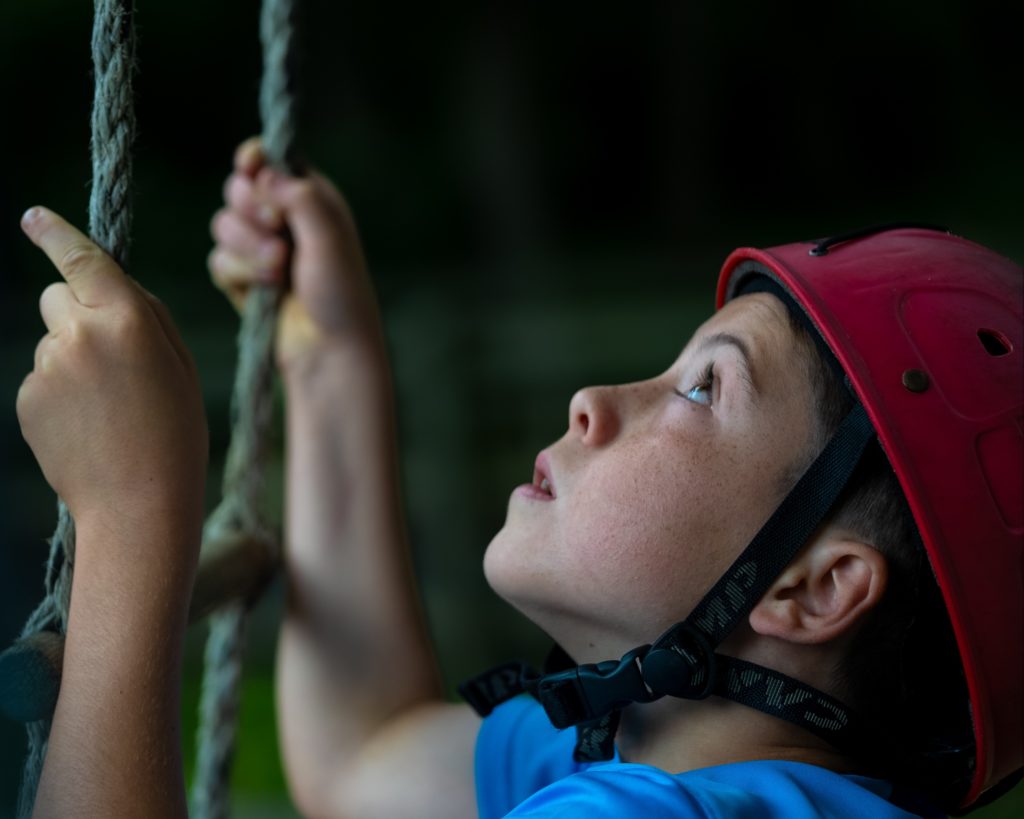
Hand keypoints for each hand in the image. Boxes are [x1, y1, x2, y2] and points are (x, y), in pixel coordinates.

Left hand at [16, 208, 207, 546]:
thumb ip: (149, 317)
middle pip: (56, 295)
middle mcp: (80, 333)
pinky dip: (60, 394)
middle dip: (76, 312)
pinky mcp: (28, 398)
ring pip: (51, 341)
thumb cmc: (174, 433)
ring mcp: (48, 367)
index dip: (56, 234)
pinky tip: (87, 426)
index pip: (83, 259)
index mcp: (127, 319)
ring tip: (107, 408)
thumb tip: (115, 288)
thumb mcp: (181, 367)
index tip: (34, 218)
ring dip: (73, 360)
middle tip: (110, 358)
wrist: (139, 502)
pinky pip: (42, 378)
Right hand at [209, 138, 382, 370]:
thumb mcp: (329, 239)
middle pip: (237, 188)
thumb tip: (264, 170)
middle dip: (251, 209)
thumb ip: (300, 198)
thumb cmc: (340, 293)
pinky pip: (218, 261)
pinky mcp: (242, 278)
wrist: (328, 350)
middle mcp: (284, 219)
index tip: (249, 166)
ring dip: (247, 247)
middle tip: (277, 230)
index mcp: (310, 200)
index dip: (255, 160)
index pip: (271, 161)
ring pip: (223, 225)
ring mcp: (260, 248)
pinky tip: (266, 290)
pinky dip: (239, 274)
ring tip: (279, 271)